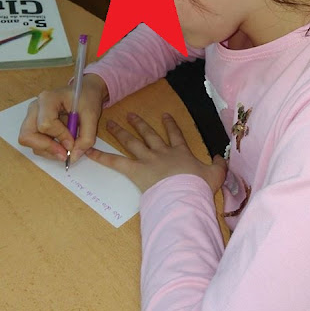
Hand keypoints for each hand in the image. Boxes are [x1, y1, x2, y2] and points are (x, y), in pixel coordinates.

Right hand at [18, 74, 107, 163]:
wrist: (84, 91)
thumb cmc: (87, 98)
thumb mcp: (92, 115)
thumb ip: (86, 137)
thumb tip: (73, 157)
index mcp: (48, 99)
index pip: (46, 124)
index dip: (60, 137)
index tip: (73, 142)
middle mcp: (35, 107)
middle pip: (28, 134)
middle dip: (46, 148)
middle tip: (64, 154)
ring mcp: (32, 116)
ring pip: (29, 140)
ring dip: (47, 150)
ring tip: (65, 150)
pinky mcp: (34, 124)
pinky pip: (34, 141)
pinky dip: (46, 148)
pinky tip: (61, 146)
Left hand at [86, 112, 227, 193]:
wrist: (185, 195)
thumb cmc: (199, 186)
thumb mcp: (215, 175)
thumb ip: (218, 165)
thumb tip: (220, 157)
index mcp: (180, 152)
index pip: (175, 135)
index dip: (170, 124)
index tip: (165, 115)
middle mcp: (162, 152)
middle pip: (149, 135)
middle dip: (140, 124)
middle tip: (131, 115)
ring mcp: (148, 160)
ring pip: (132, 143)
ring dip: (121, 133)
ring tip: (111, 124)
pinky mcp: (135, 170)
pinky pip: (115, 162)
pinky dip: (101, 157)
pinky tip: (89, 152)